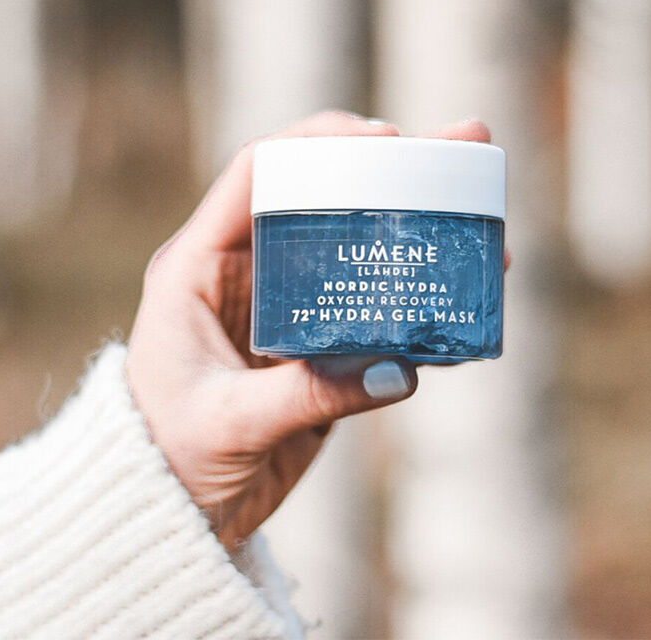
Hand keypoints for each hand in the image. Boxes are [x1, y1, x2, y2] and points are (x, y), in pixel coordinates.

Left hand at [125, 111, 504, 549]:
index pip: (258, 171)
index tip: (386, 139)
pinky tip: (463, 292)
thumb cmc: (167, 458)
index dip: (319, 142)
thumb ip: (306, 395)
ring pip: (355, 244)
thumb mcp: (227, 422)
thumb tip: (402, 372)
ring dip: (416, 226)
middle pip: (322, 194)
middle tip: (460, 146)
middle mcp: (246, 270)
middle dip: (391, 168)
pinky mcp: (316, 344)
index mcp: (200, 264)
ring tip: (483, 215)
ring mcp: (286, 305)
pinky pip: (372, 304)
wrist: (172, 511)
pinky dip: (416, 296)